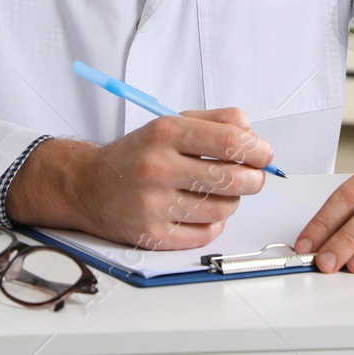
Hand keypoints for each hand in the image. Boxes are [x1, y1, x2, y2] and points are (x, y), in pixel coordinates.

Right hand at [4, 108, 272, 250]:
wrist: (88, 185)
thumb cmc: (138, 153)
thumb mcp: (170, 123)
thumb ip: (215, 121)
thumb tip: (253, 134)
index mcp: (165, 132)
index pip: (229, 140)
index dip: (258, 149)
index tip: (265, 154)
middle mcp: (158, 167)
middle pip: (232, 177)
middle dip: (254, 179)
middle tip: (253, 177)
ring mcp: (154, 204)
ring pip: (223, 208)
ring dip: (232, 202)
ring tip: (221, 192)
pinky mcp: (152, 234)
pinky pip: (205, 233)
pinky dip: (214, 224)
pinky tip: (204, 212)